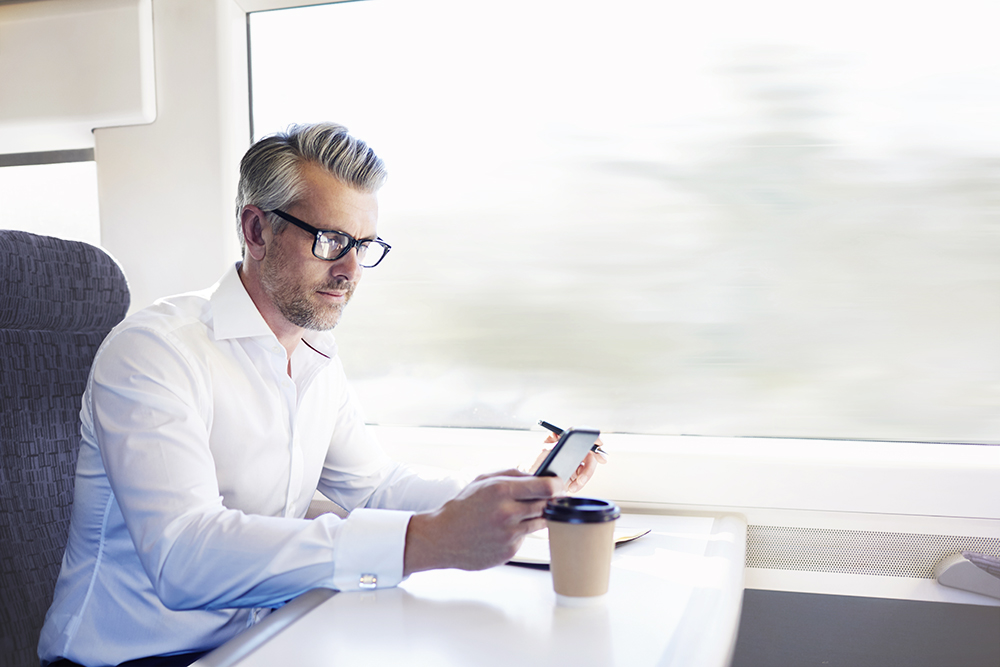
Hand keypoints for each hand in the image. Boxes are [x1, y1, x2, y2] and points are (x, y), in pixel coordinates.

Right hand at [403, 470, 561, 574]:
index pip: (546, 487)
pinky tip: (503, 530)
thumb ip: (513, 475)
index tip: (559, 485)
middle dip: (548, 501)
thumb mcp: (484, 480)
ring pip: (540, 523)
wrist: (443, 537)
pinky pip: (525, 538)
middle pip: (547, 505)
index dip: (557, 485)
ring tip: (518, 513)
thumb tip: (539, 476)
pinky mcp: (510, 551)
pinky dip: (520, 533)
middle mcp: (507, 513)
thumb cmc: (463, 507)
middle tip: (543, 498)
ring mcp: (509, 535)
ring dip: (535, 516)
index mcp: (501, 491)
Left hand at [529, 434, 607, 493]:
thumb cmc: (531, 463)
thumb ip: (554, 445)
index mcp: (562, 438)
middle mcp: (570, 448)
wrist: (528, 481)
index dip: (593, 437)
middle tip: (587, 475)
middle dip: (590, 465)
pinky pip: (583, 478)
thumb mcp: (541, 451)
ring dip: (584, 477)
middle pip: (589, 452)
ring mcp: (574, 461)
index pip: (581, 434)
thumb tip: (564, 442)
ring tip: (574, 485)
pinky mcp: (574, 474)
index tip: (599, 444)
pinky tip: (572, 488)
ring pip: (588, 466)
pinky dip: (580, 484)